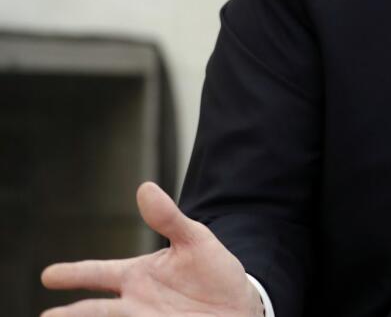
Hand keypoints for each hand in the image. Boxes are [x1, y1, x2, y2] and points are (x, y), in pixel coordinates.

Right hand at [41, 182, 264, 316]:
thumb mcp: (195, 240)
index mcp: (137, 276)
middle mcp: (135, 302)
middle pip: (96, 310)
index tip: (48, 276)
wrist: (241, 306)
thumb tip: (145, 188)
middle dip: (73, 314)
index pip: (97, 273)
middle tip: (48, 316)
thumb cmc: (214, 272)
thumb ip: (169, 219)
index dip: (73, 274)